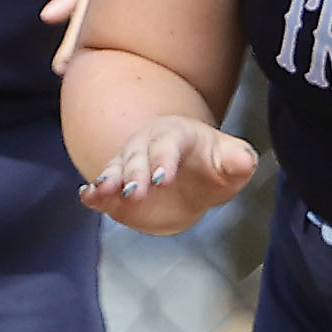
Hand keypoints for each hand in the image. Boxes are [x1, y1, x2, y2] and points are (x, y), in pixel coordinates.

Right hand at [77, 115, 256, 234]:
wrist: (191, 179)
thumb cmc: (212, 165)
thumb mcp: (231, 161)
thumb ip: (238, 160)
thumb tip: (243, 161)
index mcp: (176, 135)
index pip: (168, 143)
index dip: (165, 159)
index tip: (164, 179)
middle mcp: (146, 146)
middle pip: (137, 156)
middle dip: (135, 174)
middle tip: (136, 193)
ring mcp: (129, 166)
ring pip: (116, 169)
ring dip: (109, 181)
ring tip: (103, 191)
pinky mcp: (116, 188)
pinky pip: (102, 188)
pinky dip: (93, 192)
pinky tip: (88, 196)